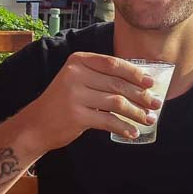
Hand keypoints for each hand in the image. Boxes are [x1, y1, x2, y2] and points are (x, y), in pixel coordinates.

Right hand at [30, 51, 160, 148]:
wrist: (36, 124)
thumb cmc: (63, 101)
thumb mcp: (77, 80)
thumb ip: (101, 77)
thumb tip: (139, 84)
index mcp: (78, 61)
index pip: (113, 64)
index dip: (134, 73)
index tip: (151, 82)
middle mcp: (75, 75)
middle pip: (117, 84)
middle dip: (141, 95)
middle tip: (156, 104)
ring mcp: (74, 95)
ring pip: (116, 103)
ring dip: (136, 112)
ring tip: (148, 119)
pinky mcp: (76, 116)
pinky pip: (108, 121)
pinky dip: (123, 127)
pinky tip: (132, 132)